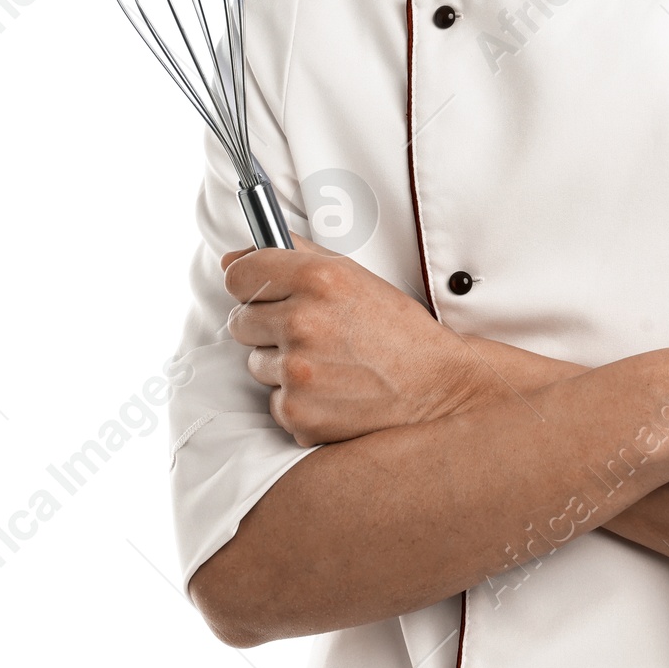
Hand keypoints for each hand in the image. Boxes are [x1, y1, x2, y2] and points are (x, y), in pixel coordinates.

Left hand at [222, 237, 494, 446]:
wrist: (435, 387)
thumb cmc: (396, 330)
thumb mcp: (354, 276)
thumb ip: (295, 255)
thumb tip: (233, 257)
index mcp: (317, 278)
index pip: (240, 274)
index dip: (249, 282)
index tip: (260, 290)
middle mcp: (303, 322)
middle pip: (240, 320)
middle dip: (267, 326)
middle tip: (311, 332)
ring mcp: (297, 371)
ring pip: (256, 362)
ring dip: (282, 364)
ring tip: (328, 363)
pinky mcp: (297, 412)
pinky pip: (273, 401)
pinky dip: (297, 400)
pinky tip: (332, 391)